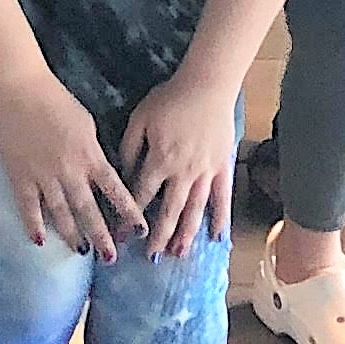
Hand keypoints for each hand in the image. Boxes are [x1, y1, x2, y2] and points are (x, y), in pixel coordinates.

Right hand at [0, 71, 144, 259]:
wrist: (23, 91)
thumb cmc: (59, 103)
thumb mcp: (88, 126)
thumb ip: (95, 154)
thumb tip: (104, 175)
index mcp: (90, 157)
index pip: (116, 190)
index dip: (129, 212)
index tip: (140, 231)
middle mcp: (70, 171)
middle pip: (89, 210)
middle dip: (102, 236)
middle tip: (110, 258)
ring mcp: (44, 176)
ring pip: (61, 213)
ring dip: (72, 235)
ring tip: (81, 251)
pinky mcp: (21, 176)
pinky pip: (29, 206)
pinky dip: (34, 225)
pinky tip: (39, 241)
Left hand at [116, 74, 238, 257]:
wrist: (207, 85)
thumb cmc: (170, 98)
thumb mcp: (139, 118)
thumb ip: (129, 148)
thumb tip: (122, 174)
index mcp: (159, 160)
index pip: (140, 197)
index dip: (129, 218)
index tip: (120, 237)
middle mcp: (182, 173)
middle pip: (168, 211)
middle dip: (158, 237)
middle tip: (151, 258)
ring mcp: (205, 173)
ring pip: (195, 210)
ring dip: (186, 235)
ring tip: (179, 254)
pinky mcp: (223, 168)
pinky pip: (222, 199)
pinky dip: (220, 220)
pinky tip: (217, 238)